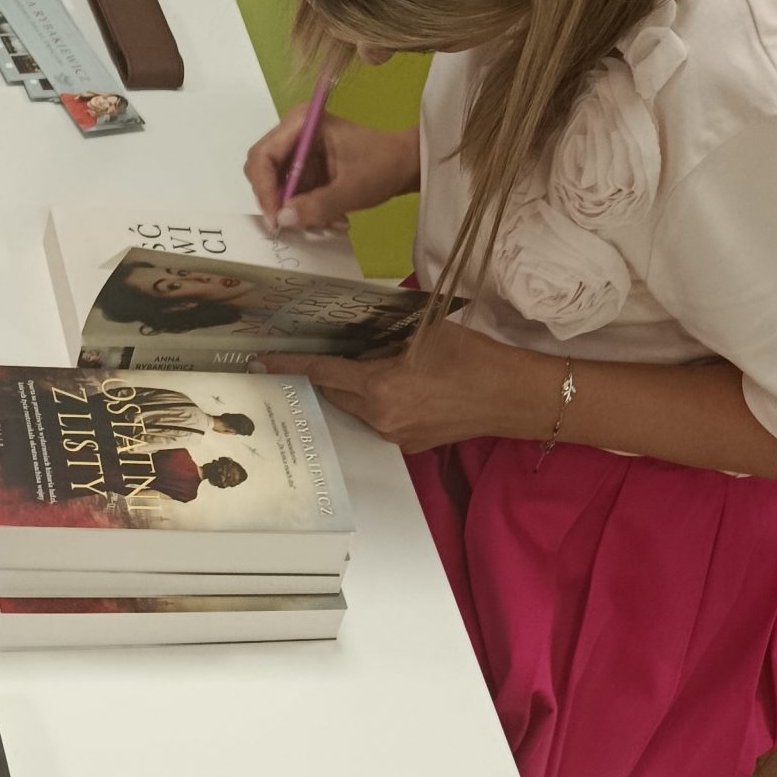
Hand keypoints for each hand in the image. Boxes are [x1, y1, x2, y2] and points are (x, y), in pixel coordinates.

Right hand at [244, 110, 421, 233]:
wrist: (404, 165)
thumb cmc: (382, 167)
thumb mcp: (352, 189)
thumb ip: (317, 204)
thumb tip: (283, 219)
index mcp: (302, 122)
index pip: (263, 157)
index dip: (264, 190)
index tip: (277, 220)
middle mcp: (292, 131)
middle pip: (261, 170)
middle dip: (276, 201)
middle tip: (294, 225)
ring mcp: (296, 149)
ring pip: (273, 186)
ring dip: (293, 209)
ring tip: (325, 221)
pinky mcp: (302, 166)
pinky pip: (288, 192)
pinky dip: (303, 209)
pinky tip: (328, 217)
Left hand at [261, 327, 563, 454]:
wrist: (511, 396)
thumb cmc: (475, 359)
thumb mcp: (425, 332)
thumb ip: (386, 338)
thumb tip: (363, 342)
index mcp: (380, 388)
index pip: (324, 374)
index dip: (292, 366)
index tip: (265, 361)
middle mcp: (381, 418)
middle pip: (338, 393)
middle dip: (333, 374)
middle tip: (329, 353)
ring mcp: (395, 435)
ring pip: (359, 407)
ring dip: (360, 388)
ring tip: (384, 366)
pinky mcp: (410, 444)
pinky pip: (382, 420)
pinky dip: (382, 402)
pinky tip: (405, 386)